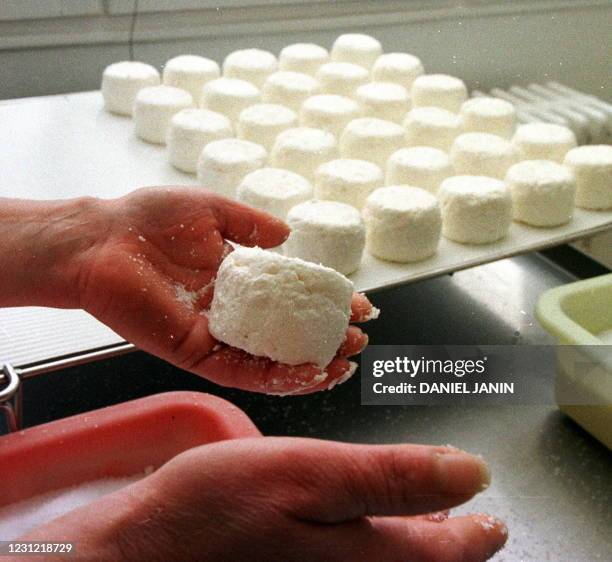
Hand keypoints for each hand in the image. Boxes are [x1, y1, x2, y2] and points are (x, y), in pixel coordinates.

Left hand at [0, 188, 371, 393]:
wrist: (101, 240)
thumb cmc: (148, 219)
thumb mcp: (213, 211)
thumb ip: (251, 224)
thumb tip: (288, 234)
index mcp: (237, 281)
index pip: (291, 298)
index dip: (325, 302)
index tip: (357, 302)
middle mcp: (231, 313)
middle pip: (287, 335)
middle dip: (325, 339)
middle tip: (358, 338)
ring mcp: (215, 336)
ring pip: (270, 362)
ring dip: (310, 366)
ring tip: (345, 363)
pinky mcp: (197, 354)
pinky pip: (242, 373)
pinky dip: (278, 377)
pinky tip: (310, 374)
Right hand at [22, 437, 505, 561]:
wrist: (142, 554)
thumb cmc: (217, 509)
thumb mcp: (306, 474)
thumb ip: (388, 476)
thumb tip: (468, 473)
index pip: (444, 556)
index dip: (475, 535)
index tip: (493, 521)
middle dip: (448, 546)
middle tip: (468, 526)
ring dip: (412, 551)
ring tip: (430, 529)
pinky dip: (372, 554)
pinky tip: (363, 538)